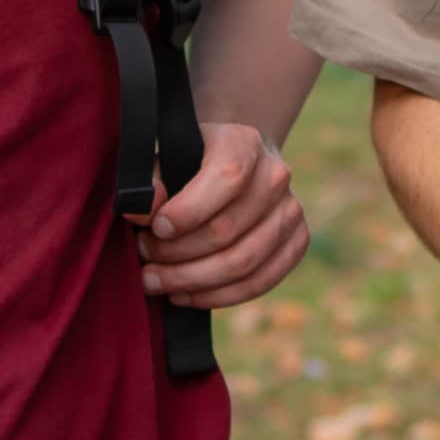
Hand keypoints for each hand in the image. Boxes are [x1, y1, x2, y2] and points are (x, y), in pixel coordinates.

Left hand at [138, 122, 307, 309]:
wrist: (233, 166)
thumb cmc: (190, 164)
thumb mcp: (165, 158)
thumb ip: (149, 182)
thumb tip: (142, 213)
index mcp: (244, 143)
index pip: (226, 178)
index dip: (189, 210)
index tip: (155, 228)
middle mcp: (276, 175)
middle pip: (228, 229)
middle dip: (177, 254)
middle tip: (144, 259)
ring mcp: (291, 211)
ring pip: (243, 263)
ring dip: (191, 281)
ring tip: (156, 281)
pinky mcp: (297, 242)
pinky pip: (259, 282)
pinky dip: (217, 296)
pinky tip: (185, 295)